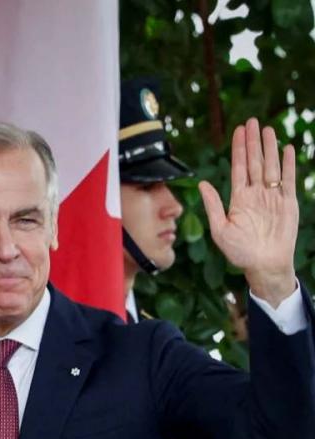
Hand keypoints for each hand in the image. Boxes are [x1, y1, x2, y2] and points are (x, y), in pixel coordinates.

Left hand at [199, 118, 297, 306]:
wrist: (263, 265)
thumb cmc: (240, 252)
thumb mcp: (220, 229)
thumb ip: (213, 205)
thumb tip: (202, 184)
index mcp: (239, 198)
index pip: (238, 167)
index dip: (238, 148)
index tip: (238, 130)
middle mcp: (255, 194)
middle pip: (254, 162)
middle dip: (253, 142)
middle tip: (252, 121)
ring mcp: (272, 197)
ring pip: (270, 166)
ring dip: (270, 148)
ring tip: (268, 129)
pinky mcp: (288, 203)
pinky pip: (288, 180)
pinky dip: (288, 164)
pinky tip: (288, 149)